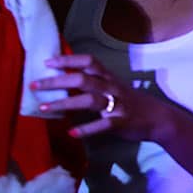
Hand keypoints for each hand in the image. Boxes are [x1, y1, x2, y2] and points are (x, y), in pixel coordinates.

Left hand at [34, 54, 173, 141]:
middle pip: (83, 79)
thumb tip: (65, 80)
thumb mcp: (113, 87)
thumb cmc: (131, 102)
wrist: (158, 118)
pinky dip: (88, 129)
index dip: (68, 60)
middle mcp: (111, 87)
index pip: (88, 61)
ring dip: (65, 102)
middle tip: (34, 85)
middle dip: (57, 81)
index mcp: (109, 77)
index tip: (46, 62)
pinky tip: (72, 133)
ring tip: (44, 108)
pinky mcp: (121, 122)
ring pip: (89, 100)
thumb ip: (93, 83)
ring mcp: (117, 104)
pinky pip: (103, 124)